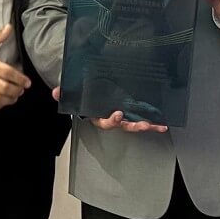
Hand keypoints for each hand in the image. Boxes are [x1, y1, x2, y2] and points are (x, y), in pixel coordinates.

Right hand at [51, 86, 167, 133]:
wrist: (89, 92)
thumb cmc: (82, 95)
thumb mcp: (72, 93)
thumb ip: (65, 93)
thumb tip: (56, 92)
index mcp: (98, 116)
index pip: (104, 121)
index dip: (112, 120)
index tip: (118, 114)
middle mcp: (112, 118)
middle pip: (123, 126)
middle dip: (132, 126)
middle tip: (142, 124)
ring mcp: (123, 116)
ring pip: (134, 124)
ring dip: (146, 126)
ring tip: (157, 126)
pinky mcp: (131, 112)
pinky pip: (142, 118)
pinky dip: (153, 123)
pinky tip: (163, 124)